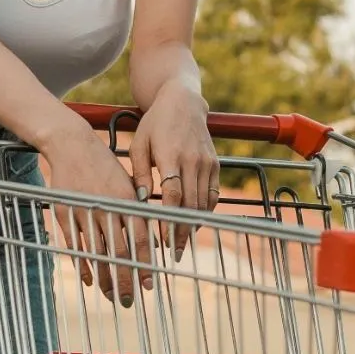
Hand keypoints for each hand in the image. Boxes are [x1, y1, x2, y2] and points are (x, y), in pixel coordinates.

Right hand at [38, 122, 155, 304]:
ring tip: (111, 295)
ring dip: (105, 277)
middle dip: (125, 278)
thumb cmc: (105, 167)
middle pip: (118, 251)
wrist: (71, 145)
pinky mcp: (65, 214)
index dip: (144, 264)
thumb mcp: (127, 185)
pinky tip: (89, 279)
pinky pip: (75, 246)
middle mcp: (107, 207)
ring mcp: (84, 211)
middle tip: (130, 300)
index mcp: (126, 200)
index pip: (139, 239)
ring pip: (96, 252)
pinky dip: (83, 264)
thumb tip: (150, 244)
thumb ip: (138, 212)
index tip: (148, 284)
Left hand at [126, 84, 219, 255]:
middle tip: (173, 252)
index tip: (162, 239)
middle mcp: (192, 159)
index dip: (169, 218)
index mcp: (170, 154)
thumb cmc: (154, 124)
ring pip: (203, 202)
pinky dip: (205, 212)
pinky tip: (194, 224)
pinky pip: (213, 194)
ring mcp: (207, 162)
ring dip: (194, 225)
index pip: (173, 194)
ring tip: (181, 243)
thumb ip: (139, 172)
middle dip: (182, 230)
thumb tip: (139, 199)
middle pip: (190, 204)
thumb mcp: (139, 144)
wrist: (183, 102)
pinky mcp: (215, 164)